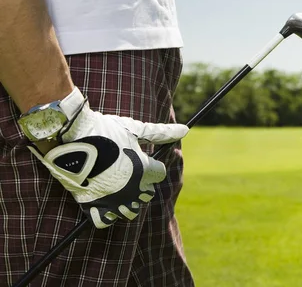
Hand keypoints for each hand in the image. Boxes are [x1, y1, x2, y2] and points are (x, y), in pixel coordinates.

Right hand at [27, 101, 188, 228]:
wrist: (69, 134)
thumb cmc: (104, 129)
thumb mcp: (134, 129)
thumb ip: (160, 133)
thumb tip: (185, 129)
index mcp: (144, 170)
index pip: (160, 175)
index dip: (151, 167)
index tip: (140, 159)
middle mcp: (131, 188)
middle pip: (147, 195)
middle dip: (141, 185)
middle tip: (126, 171)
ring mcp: (112, 199)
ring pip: (130, 211)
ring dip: (127, 201)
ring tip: (115, 185)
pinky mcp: (92, 205)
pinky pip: (105, 221)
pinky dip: (105, 214)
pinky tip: (102, 199)